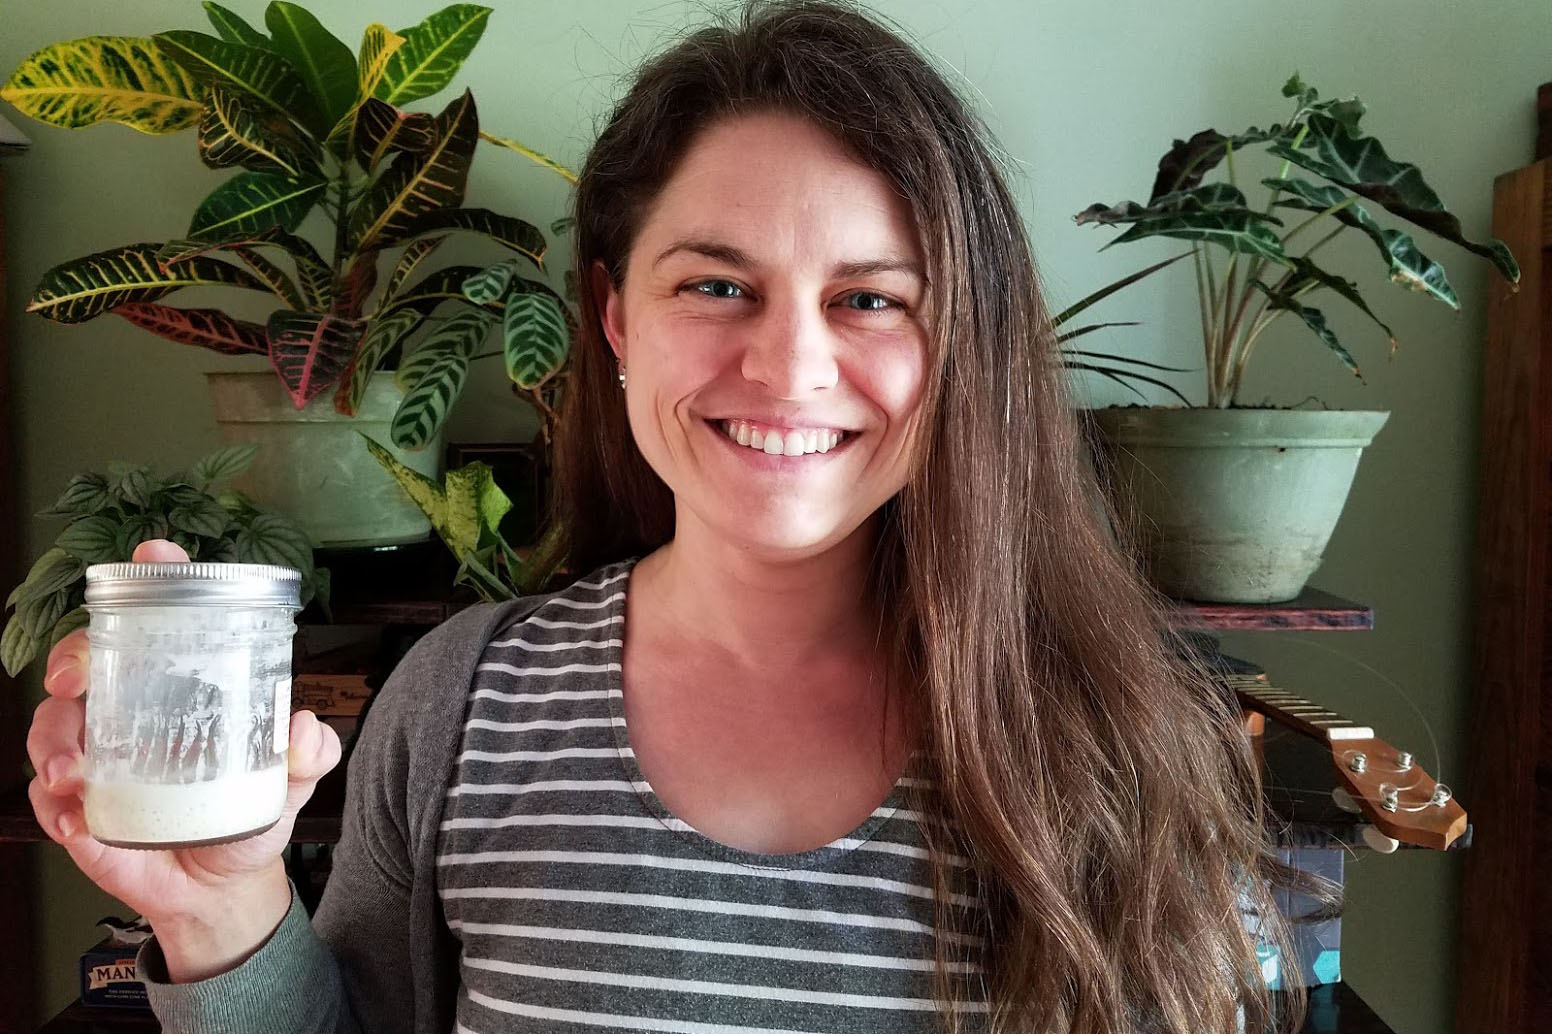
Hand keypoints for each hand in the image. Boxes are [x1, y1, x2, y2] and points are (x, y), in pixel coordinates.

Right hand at [25, 538, 341, 979]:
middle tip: (75, 682)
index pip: (163, 622)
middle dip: (70, 659)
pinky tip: (78, 820)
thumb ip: (307, 755)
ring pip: (51, 724)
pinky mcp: (75, 804)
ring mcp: (99, 756)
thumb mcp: (290, 783)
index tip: (154, 553)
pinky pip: (44, 792)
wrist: (221, 889)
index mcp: (183, 691)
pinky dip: (53, 802)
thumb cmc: (250, 817)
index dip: (154, 580)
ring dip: (53, 743)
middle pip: (85, 661)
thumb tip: (303, 726)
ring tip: (75, 774)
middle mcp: (134, 713)